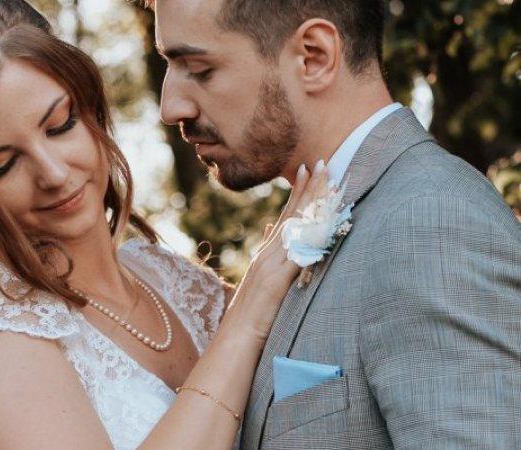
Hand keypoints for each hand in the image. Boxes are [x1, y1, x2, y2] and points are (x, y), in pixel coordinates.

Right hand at [227, 162, 329, 340]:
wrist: (236, 338)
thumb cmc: (250, 315)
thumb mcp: (260, 278)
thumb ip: (268, 253)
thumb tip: (273, 227)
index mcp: (267, 254)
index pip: (286, 216)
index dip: (299, 192)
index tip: (309, 169)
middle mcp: (268, 254)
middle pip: (292, 215)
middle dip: (308, 188)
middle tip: (321, 163)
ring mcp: (271, 266)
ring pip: (295, 228)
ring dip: (312, 203)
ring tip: (325, 181)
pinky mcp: (277, 282)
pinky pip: (297, 256)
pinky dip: (309, 238)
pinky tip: (322, 222)